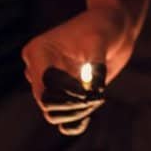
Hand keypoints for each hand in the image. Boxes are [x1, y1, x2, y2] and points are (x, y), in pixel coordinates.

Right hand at [21, 5, 133, 134]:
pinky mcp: (61, 93)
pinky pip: (60, 117)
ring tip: (96, 100)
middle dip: (71, 106)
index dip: (65, 95)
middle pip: (45, 102)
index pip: (43, 84)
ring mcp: (49, 82)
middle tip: (95, 99)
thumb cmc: (103, 28)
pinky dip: (73, 123)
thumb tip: (95, 93)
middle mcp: (38, 68)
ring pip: (52, 112)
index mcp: (38, 51)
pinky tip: (87, 118)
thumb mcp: (99, 43)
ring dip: (75, 113)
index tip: (89, 94)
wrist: (113, 29)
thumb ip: (95, 67)